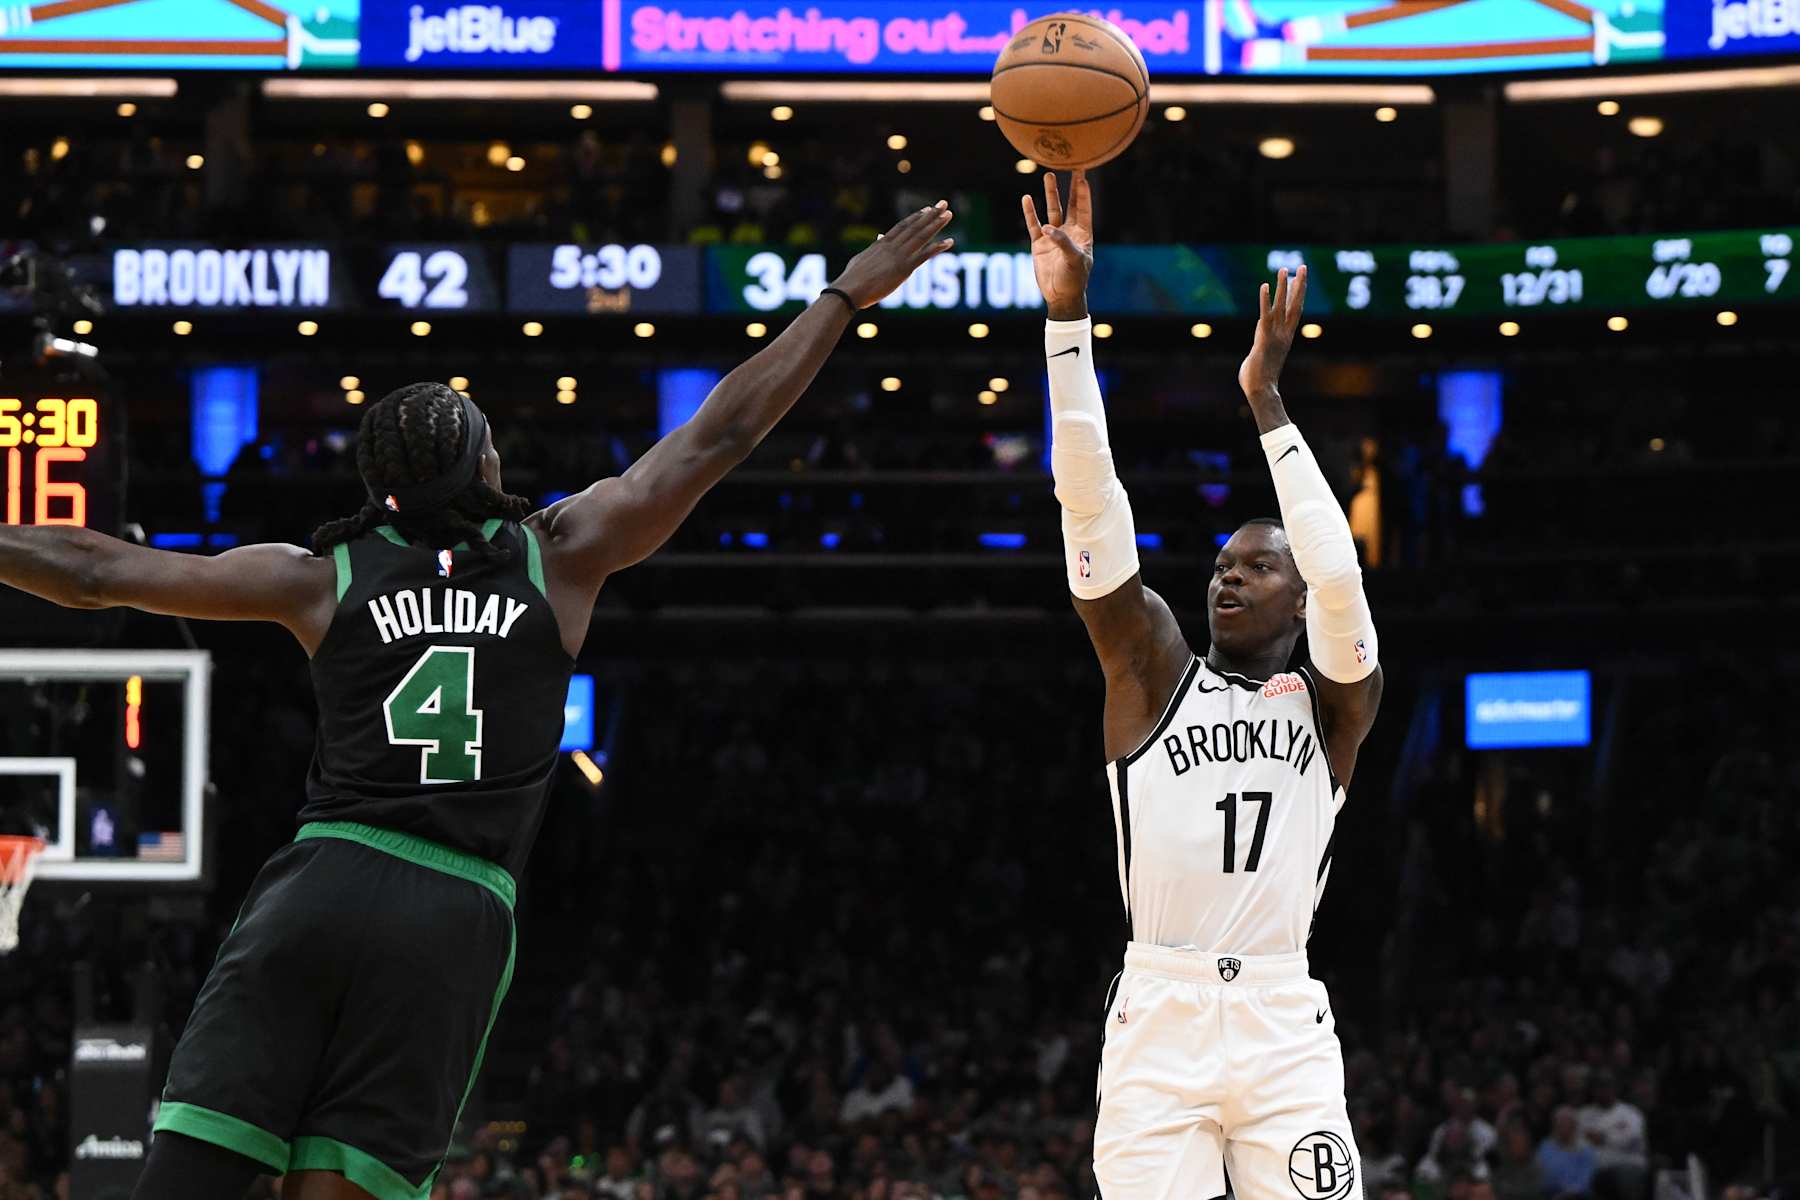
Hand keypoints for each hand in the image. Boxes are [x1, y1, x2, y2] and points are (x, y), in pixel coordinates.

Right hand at [830, 202, 954, 307]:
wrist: (850, 289)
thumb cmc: (852, 279)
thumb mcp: (862, 259)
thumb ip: (873, 247)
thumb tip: (879, 238)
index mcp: (882, 243)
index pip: (902, 226)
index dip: (916, 217)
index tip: (926, 209)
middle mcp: (892, 246)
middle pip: (915, 226)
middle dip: (931, 214)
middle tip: (943, 204)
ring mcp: (899, 256)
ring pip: (921, 236)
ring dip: (937, 224)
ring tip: (949, 214)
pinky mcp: (904, 268)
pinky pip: (925, 255)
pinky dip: (938, 247)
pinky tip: (950, 241)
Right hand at [1022, 170, 1092, 319]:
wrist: (1060, 296)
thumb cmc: (1074, 279)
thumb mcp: (1073, 261)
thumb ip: (1063, 243)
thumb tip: (1048, 228)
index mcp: (1083, 234)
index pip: (1084, 209)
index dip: (1084, 193)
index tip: (1083, 175)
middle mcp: (1069, 231)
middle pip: (1070, 204)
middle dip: (1071, 186)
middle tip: (1074, 166)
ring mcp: (1053, 236)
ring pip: (1052, 210)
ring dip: (1051, 194)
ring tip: (1048, 175)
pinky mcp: (1039, 244)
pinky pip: (1034, 224)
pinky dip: (1030, 212)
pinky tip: (1026, 198)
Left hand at [1238, 265, 1307, 403]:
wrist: (1261, 391)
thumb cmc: (1259, 380)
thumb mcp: (1262, 358)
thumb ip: (1261, 348)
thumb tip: (1257, 350)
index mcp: (1286, 337)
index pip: (1296, 311)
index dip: (1299, 294)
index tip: (1300, 279)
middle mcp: (1284, 334)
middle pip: (1295, 304)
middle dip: (1299, 285)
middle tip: (1303, 266)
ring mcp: (1275, 335)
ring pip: (1281, 306)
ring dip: (1283, 286)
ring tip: (1284, 269)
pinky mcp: (1263, 338)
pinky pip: (1264, 315)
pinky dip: (1264, 300)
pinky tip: (1264, 286)